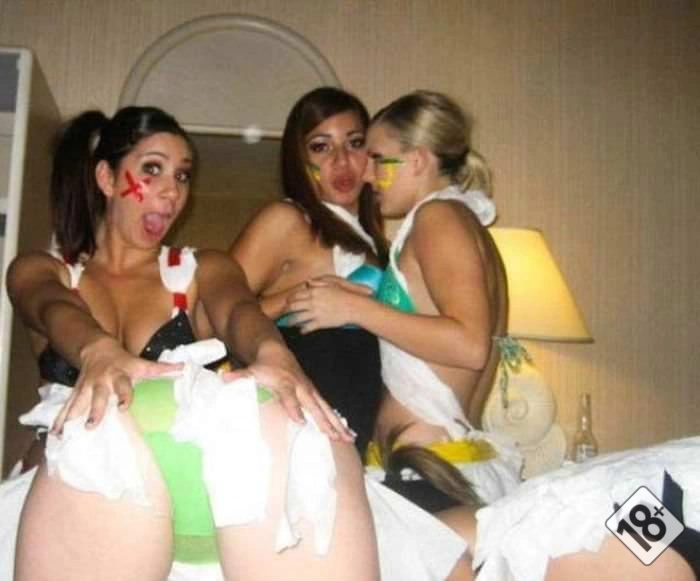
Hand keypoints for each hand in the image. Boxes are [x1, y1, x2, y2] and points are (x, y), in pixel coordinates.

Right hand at [51, 336, 181, 432]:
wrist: (97, 349)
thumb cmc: (125, 361)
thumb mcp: (142, 363)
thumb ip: (162, 369)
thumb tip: (185, 369)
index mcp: (120, 375)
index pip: (124, 385)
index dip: (125, 395)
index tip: (123, 407)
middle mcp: (102, 381)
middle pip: (98, 396)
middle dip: (95, 410)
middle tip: (92, 425)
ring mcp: (87, 387)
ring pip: (78, 402)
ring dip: (72, 417)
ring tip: (66, 433)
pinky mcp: (76, 392)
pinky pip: (66, 407)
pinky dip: (60, 420)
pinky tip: (55, 434)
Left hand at [223, 341, 354, 441]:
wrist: (275, 352)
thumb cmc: (262, 366)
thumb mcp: (250, 370)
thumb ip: (239, 376)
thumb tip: (223, 378)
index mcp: (286, 383)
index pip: (290, 397)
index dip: (294, 408)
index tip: (300, 422)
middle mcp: (301, 387)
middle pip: (315, 406)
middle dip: (325, 421)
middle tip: (335, 436)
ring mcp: (310, 391)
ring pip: (327, 409)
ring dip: (338, 424)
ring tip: (350, 438)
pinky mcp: (315, 395)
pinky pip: (328, 410)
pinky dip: (339, 422)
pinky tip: (348, 434)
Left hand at [285, 276, 371, 332]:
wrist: (354, 307)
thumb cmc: (344, 294)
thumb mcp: (332, 284)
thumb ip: (318, 283)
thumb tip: (308, 282)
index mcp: (314, 291)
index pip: (295, 295)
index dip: (289, 299)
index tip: (287, 302)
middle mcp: (312, 302)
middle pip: (293, 307)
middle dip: (286, 310)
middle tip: (283, 313)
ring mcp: (315, 313)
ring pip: (297, 318)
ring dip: (291, 322)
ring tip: (289, 323)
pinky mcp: (320, 323)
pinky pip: (307, 327)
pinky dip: (303, 330)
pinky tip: (302, 330)